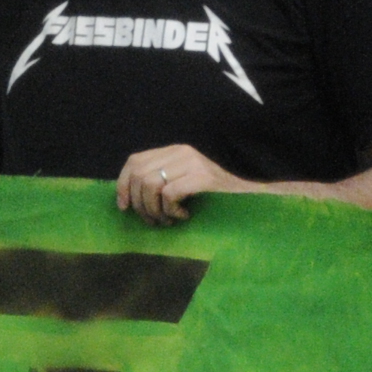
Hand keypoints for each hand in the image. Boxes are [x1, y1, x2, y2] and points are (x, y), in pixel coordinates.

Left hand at [115, 144, 243, 226]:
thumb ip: (160, 181)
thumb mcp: (183, 181)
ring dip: (155, 210)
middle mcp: (181, 152)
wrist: (249, 197)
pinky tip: (183, 216)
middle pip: (139, 175)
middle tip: (153, 221)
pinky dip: (171, 211)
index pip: (134, 161)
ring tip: (167, 221)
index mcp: (173, 151)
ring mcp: (192, 163)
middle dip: (139, 204)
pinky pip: (169, 194)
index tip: (124, 207)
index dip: (123, 184)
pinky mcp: (202, 177)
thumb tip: (127, 197)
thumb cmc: (213, 195)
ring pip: (151, 185)